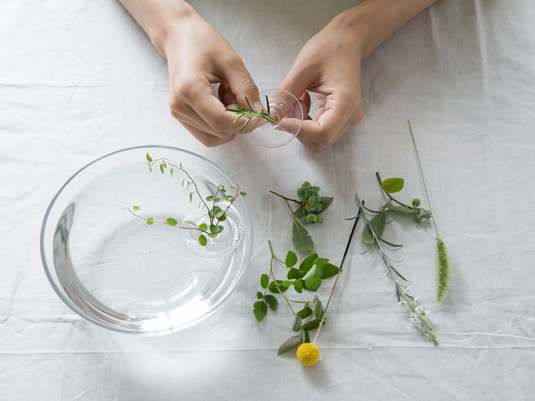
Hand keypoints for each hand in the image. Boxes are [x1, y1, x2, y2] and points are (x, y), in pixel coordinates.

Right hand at [161, 7, 262, 145]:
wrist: (179, 37)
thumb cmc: (203, 43)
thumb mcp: (231, 61)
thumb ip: (246, 89)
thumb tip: (259, 115)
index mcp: (189, 89)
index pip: (221, 122)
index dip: (245, 124)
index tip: (261, 117)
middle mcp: (179, 106)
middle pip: (220, 131)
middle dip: (237, 119)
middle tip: (237, 93)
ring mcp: (178, 114)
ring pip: (215, 136)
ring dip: (229, 122)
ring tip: (227, 95)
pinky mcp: (181, 117)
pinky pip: (208, 134)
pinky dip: (220, 124)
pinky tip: (220, 103)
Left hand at [280, 11, 364, 152]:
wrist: (347, 41)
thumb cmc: (328, 48)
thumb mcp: (303, 69)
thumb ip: (286, 94)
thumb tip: (271, 115)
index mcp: (346, 103)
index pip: (321, 133)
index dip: (297, 131)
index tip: (277, 120)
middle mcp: (351, 115)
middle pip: (320, 141)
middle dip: (297, 130)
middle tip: (286, 108)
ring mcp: (348, 118)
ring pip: (319, 139)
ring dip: (301, 126)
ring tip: (297, 100)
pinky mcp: (342, 117)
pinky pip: (321, 130)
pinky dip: (306, 122)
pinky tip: (303, 101)